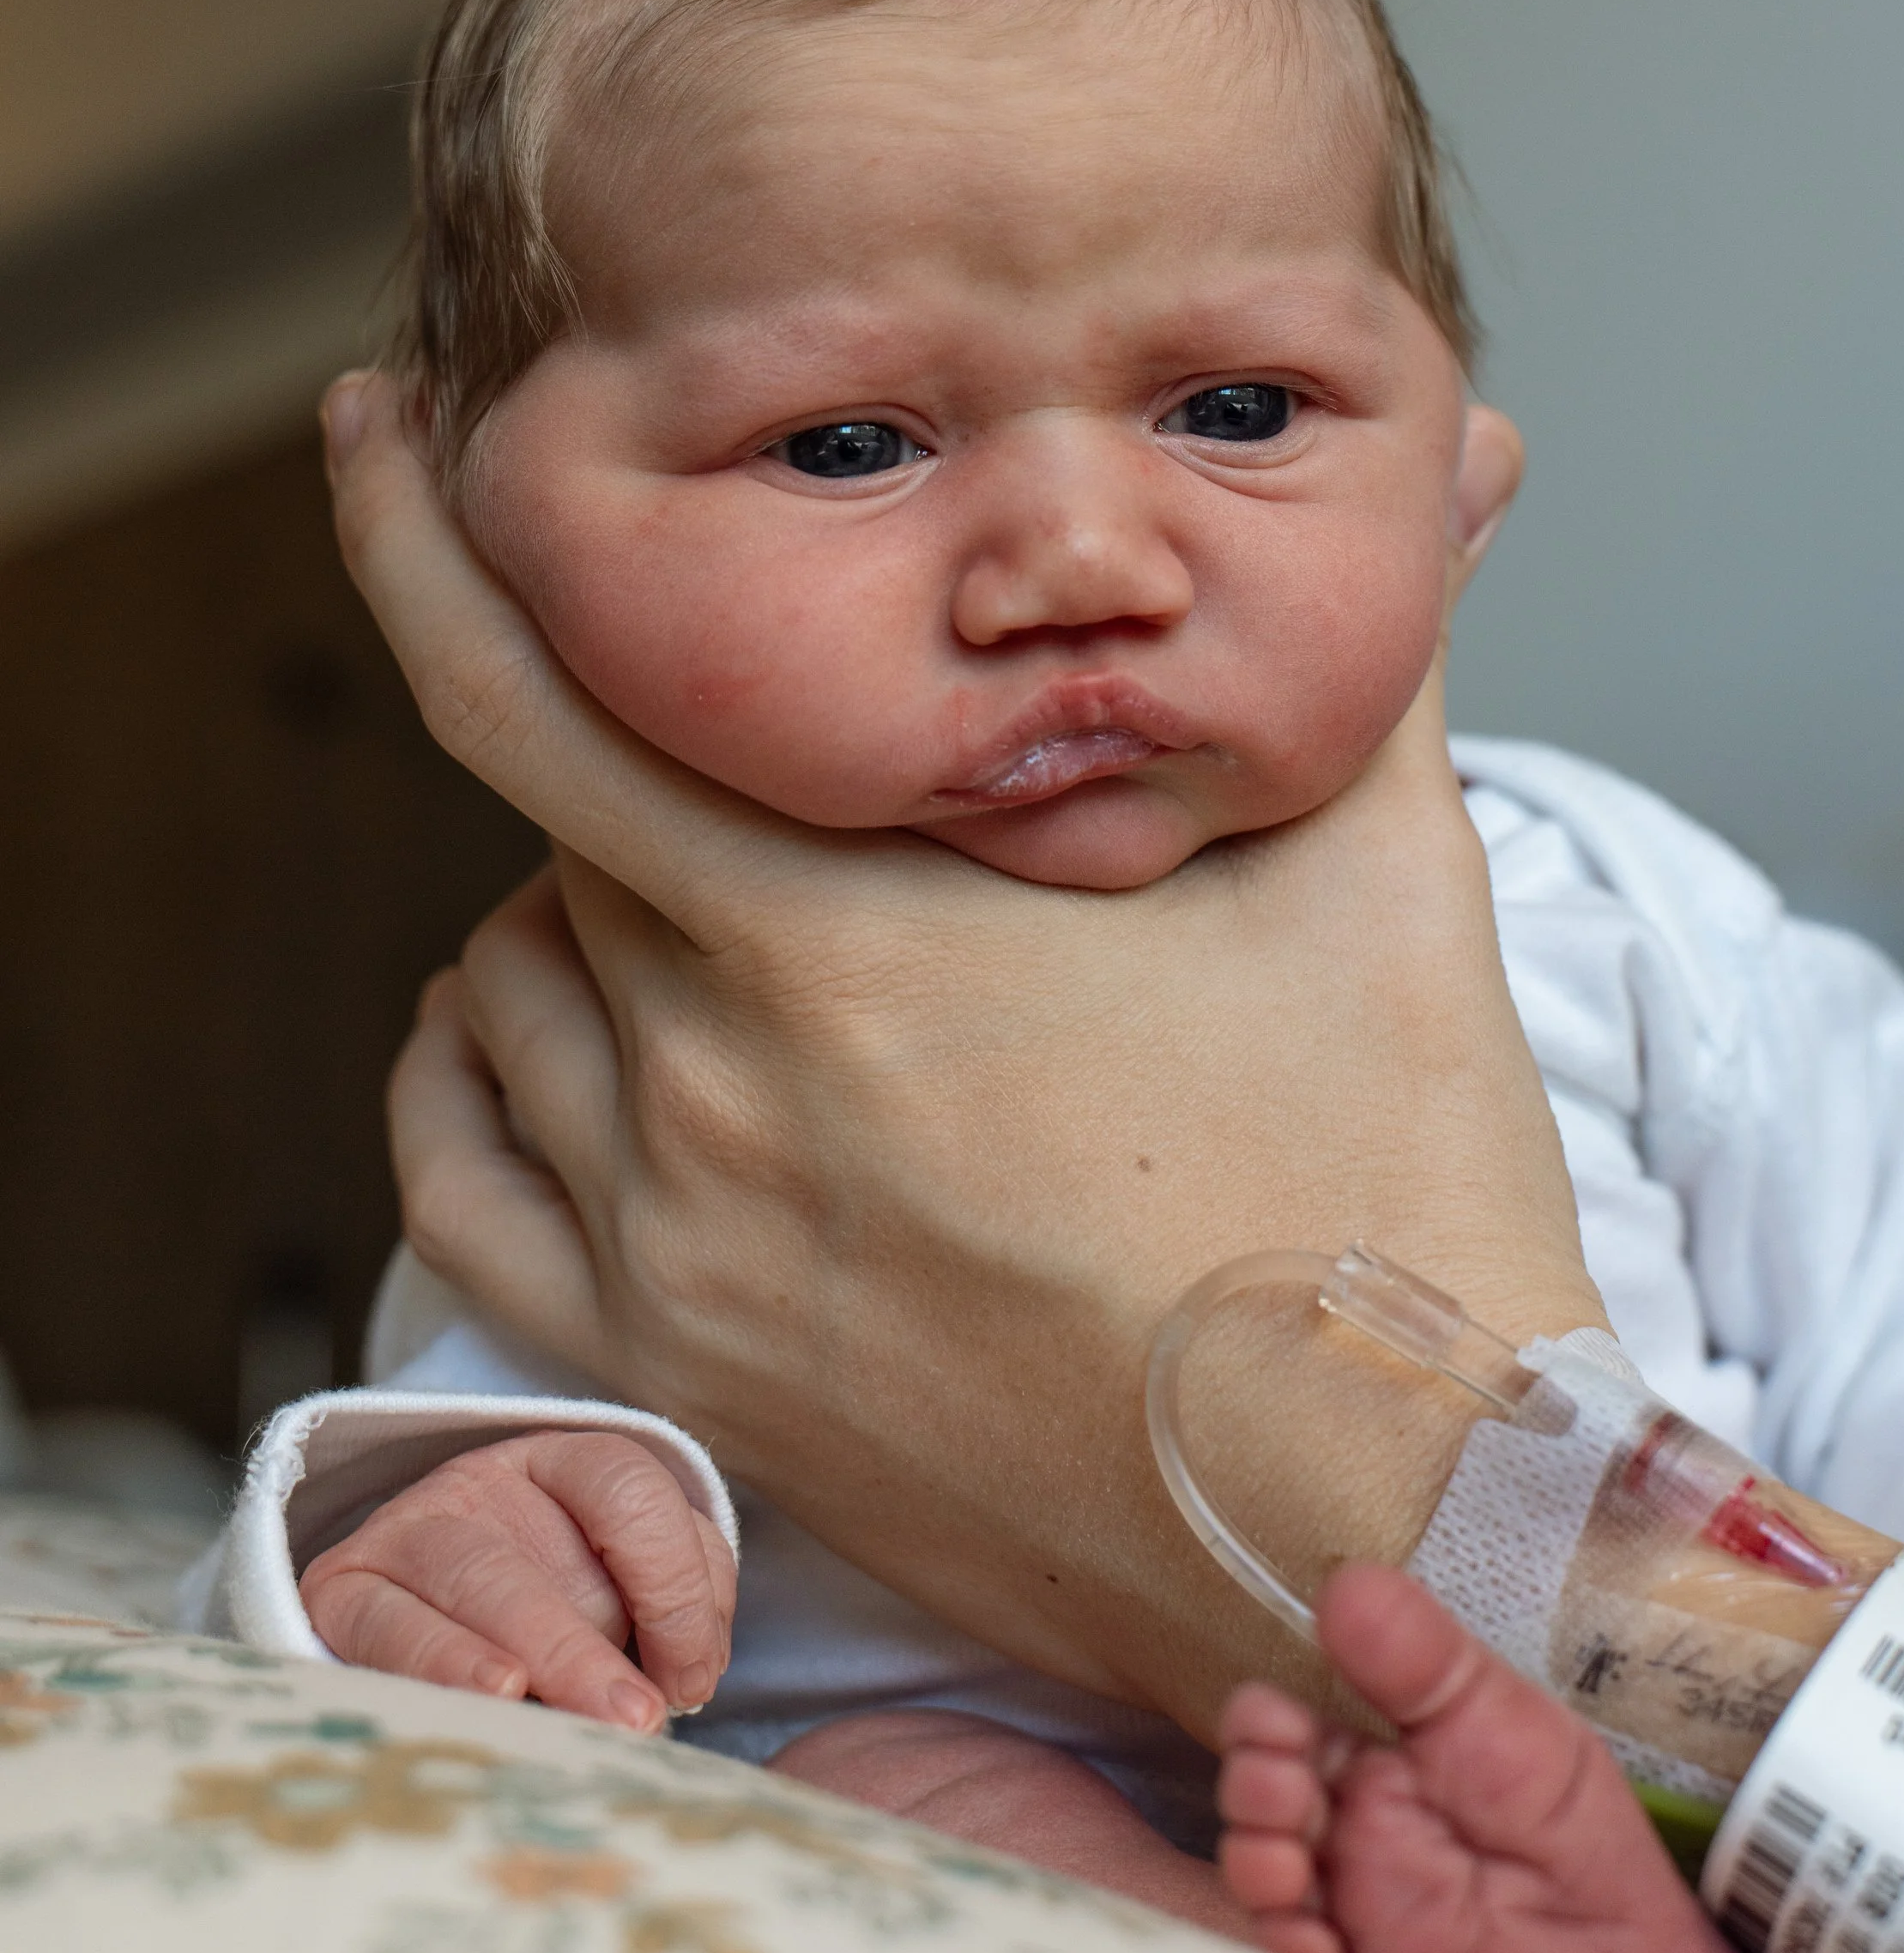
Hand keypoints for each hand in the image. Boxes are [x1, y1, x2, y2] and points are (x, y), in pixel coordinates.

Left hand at [330, 370, 1600, 1742]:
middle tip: (756, 737)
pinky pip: (466, 1190)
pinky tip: (535, 1035)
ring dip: (575, 910)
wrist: (1384, 1516)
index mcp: (860, 935)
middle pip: (562, 837)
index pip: (545, 694)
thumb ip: (1369, 644)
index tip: (380, 437)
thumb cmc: (1389, 1202)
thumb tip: (1474, 450)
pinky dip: (473, 1081)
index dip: (429, 539)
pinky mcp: (683, 1380)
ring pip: (508, 992)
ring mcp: (685, 1248)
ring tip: (717, 889)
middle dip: (649, 754)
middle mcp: (726, 1084)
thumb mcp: (1385, 883)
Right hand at [1216, 1567, 1903, 1952]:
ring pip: (1258, 1874)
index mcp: (1396, 1767)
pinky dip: (1284, 1949)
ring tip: (1295, 1866)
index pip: (1294, 1722)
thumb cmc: (1598, 1877)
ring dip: (1255, 1859)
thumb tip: (1347, 1580)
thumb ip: (1430, 1665)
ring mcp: (1353, 1921)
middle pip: (1257, 1792)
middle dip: (1253, 1783)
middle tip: (1293, 1796)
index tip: (1280, 1722)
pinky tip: (1319, 1943)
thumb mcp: (1522, 1744)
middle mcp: (1361, 1839)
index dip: (1268, 1718)